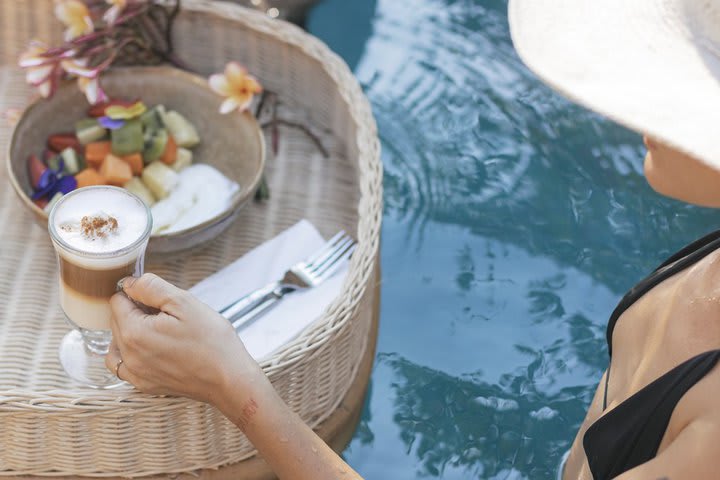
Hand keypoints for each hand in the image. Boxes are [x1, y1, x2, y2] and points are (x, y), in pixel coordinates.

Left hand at [105, 273, 260, 406]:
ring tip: (163, 331)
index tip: (162, 300)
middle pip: (117, 320)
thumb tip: (128, 283)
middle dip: (138, 311)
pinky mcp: (145, 385)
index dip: (139, 293)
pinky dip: (131, 353)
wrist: (229, 378)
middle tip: (170, 315)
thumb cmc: (212, 341)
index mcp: (133, 332)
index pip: (118, 300)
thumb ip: (151, 287)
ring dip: (133, 331)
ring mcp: (135, 373)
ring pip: (118, 341)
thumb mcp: (184, 302)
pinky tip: (151, 349)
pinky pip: (123, 365)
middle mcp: (128, 355)